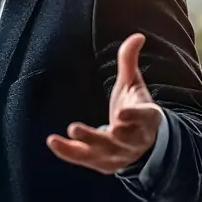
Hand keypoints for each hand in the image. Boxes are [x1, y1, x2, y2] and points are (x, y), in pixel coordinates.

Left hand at [47, 33, 162, 174]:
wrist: (142, 142)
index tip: (120, 116)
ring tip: (63, 134)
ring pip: (102, 153)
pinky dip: (69, 153)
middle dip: (98, 137)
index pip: (143, 119)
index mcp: (147, 119)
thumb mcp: (133, 85)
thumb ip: (129, 62)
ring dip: (83, 145)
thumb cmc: (134, 107)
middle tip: (77, 129)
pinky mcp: (105, 165)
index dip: (134, 118)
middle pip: (120, 141)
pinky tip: (53, 142)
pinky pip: (86, 160)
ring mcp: (120, 155)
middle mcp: (136, 140)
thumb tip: (137, 36)